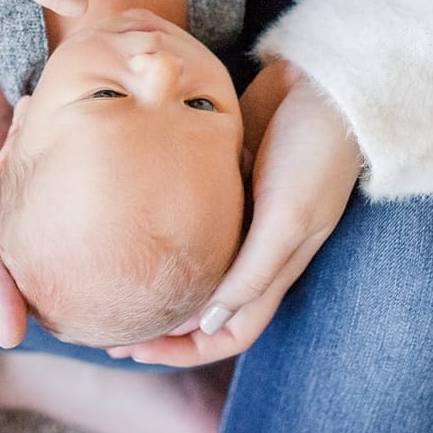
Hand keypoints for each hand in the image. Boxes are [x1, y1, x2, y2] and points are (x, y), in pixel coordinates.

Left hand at [111, 59, 362, 366]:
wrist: (326, 81)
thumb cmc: (315, 152)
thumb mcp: (288, 217)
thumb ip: (253, 271)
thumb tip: (208, 322)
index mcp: (276, 268)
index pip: (229, 333)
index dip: (184, 350)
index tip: (134, 348)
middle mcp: (256, 249)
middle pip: (204, 306)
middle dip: (159, 324)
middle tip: (106, 325)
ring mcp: (240, 214)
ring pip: (194, 264)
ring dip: (157, 276)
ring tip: (108, 279)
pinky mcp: (225, 178)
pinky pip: (190, 216)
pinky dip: (162, 228)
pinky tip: (127, 223)